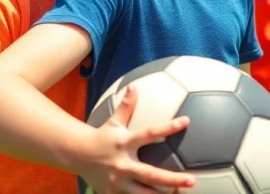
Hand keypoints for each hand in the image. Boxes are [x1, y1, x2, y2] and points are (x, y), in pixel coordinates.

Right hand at [77, 84, 195, 193]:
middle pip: (151, 174)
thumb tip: (133, 86)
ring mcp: (118, 182)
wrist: (77, 155)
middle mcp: (123, 164)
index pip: (149, 133)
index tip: (186, 121)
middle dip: (172, 179)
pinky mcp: (113, 193)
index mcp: (125, 143)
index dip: (168, 127)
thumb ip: (126, 107)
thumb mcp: (113, 122)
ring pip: (143, 193)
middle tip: (192, 180)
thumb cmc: (101, 137)